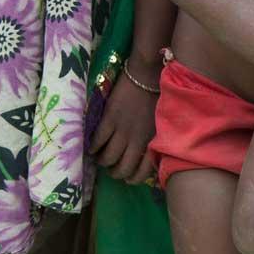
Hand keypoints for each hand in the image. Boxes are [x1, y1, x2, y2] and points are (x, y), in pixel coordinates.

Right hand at [88, 69, 158, 183]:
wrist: (147, 75)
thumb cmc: (157, 97)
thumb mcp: (160, 124)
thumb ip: (153, 141)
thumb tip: (146, 156)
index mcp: (152, 141)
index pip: (142, 171)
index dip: (133, 179)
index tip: (127, 177)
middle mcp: (137, 139)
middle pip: (122, 168)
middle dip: (115, 173)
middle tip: (111, 169)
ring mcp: (123, 130)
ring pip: (108, 157)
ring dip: (102, 161)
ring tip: (99, 158)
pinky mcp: (110, 119)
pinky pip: (98, 140)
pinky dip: (93, 147)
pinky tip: (92, 147)